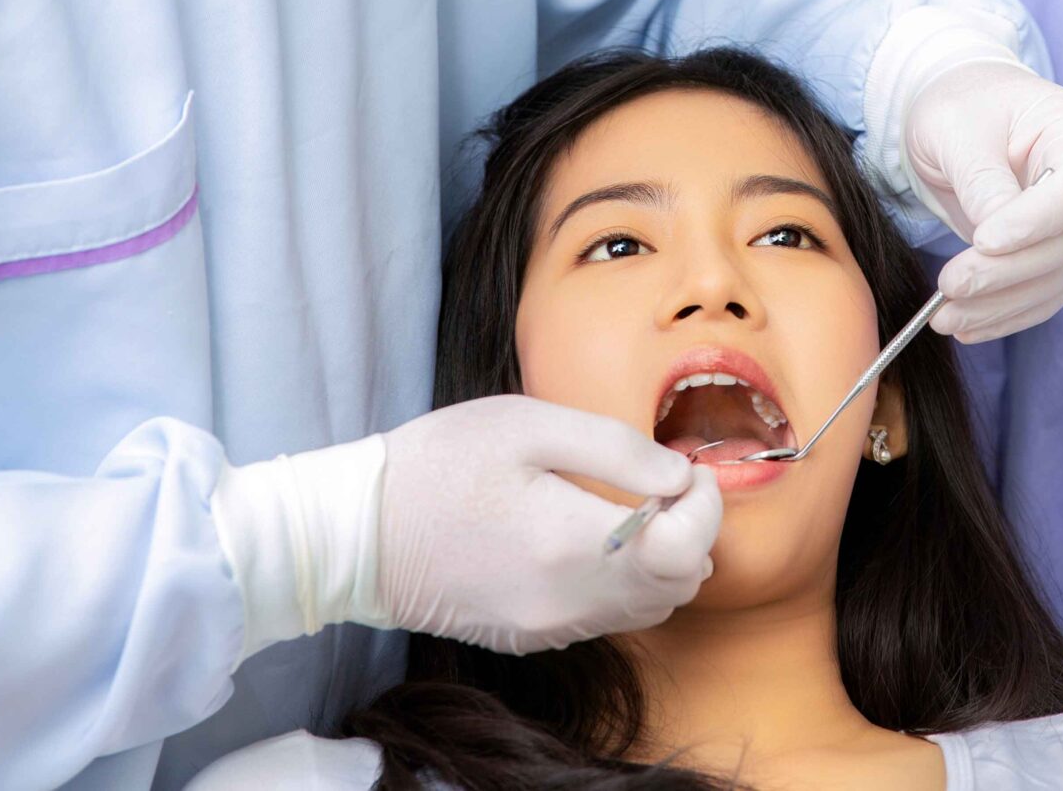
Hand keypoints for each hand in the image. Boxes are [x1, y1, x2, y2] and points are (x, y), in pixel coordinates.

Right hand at [212, 396, 720, 660]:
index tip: (686, 469)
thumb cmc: (439, 463)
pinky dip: (622, 580)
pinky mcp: (531, 639)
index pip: (688, 550)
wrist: (357, 534)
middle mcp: (569, 601)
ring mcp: (549, 629)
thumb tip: (679, 477)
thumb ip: (616, 449)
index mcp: (571, 543)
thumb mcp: (527, 424)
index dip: (705, 506)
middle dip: (690, 531)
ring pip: (648, 608)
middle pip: (679, 586)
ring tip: (626, 506)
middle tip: (661, 482)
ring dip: (660, 559)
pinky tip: (589, 538)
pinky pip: (606, 616)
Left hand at [903, 58, 1062, 342]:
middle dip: (1005, 273)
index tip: (984, 241)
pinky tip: (967, 324)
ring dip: (1001, 305)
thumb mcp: (958, 128)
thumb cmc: (965, 107)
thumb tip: (991, 245)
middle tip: (949, 285)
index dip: (1037, 221)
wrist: (969, 117)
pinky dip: (1006, 313)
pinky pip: (1046, 293)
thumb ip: (981, 181)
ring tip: (946, 317)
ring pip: (1057, 279)